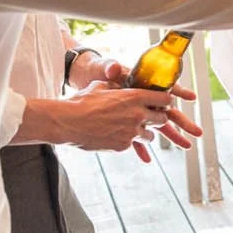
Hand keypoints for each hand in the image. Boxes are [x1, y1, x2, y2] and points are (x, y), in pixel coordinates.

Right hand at [58, 85, 198, 161]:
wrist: (67, 122)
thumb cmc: (81, 101)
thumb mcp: (101, 86)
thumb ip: (116, 87)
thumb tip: (120, 86)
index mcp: (135, 97)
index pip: (165, 98)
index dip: (165, 100)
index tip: (163, 102)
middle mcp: (137, 114)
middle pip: (162, 118)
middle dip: (158, 118)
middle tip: (150, 117)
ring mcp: (131, 132)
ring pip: (150, 135)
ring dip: (145, 132)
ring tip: (132, 129)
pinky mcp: (123, 145)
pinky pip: (133, 144)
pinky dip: (127, 140)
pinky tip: (116, 136)